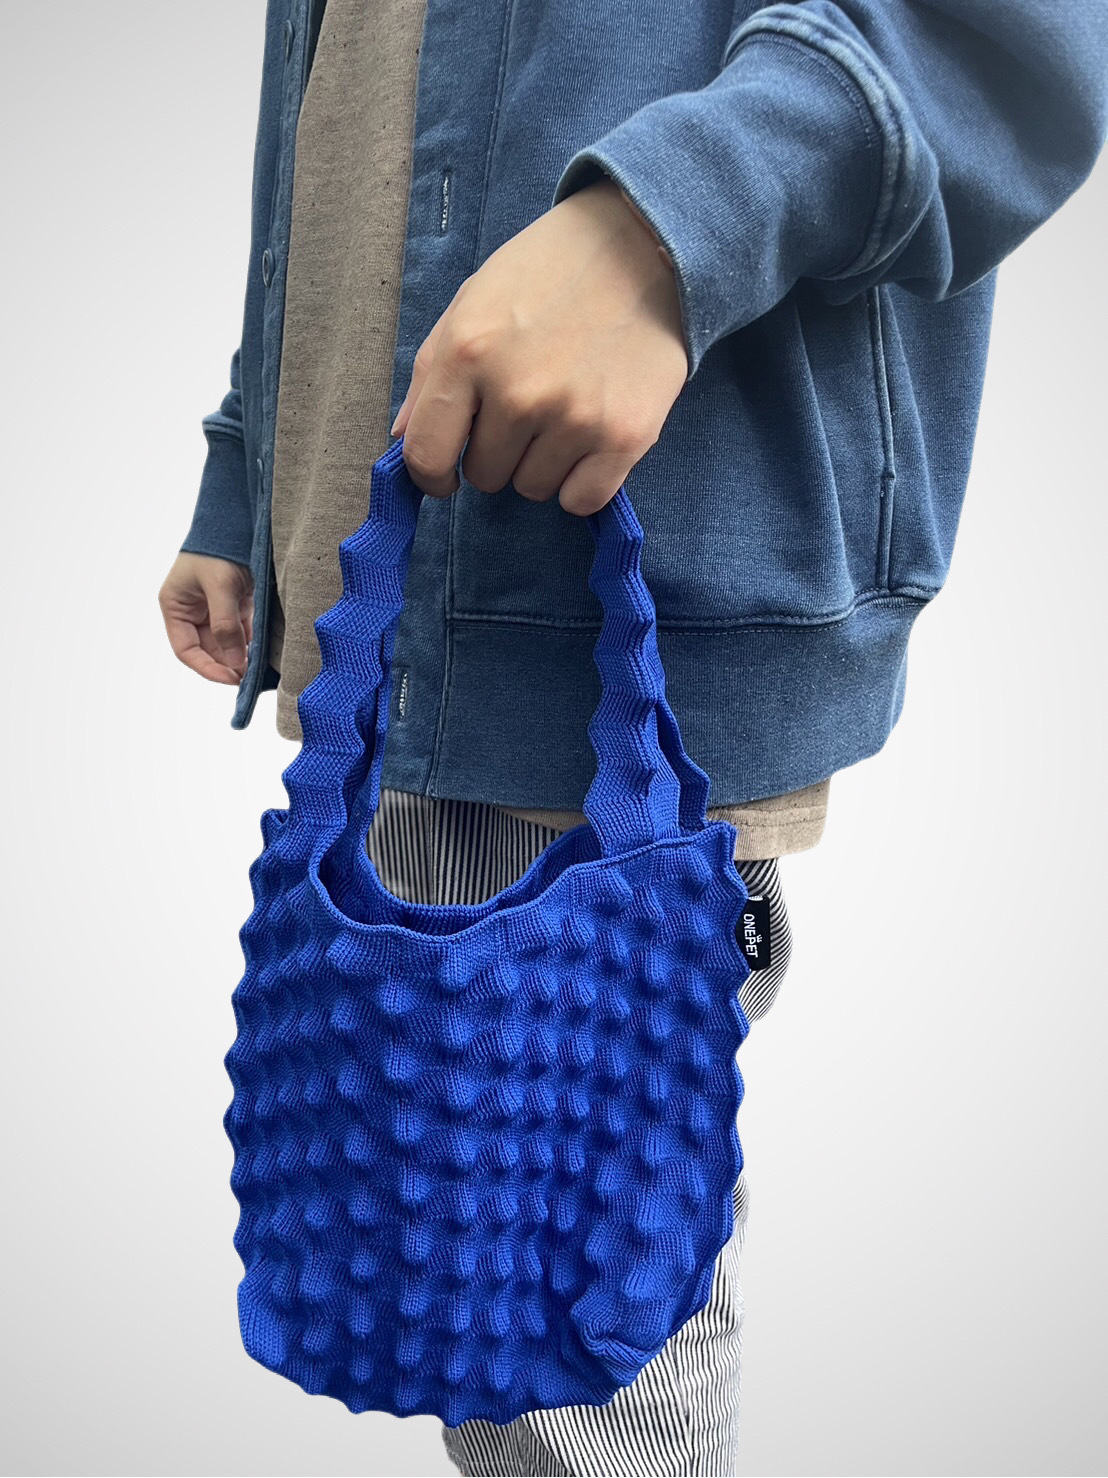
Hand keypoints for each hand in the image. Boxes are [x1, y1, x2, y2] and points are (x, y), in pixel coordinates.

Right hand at [159, 552, 253, 684]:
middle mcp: (191, 610)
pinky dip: (252, 643)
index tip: (232, 678)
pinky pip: (242, 631)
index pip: (186, 650)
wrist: (240, 517)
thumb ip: (225, 625)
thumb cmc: (220, 547)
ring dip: (241, 655)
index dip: (207, 668)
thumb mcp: (221, 585)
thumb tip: (234, 664)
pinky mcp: (235, 603)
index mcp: (175, 606)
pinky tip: (264, 652)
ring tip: (259, 668)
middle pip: (208, 650)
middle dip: (227, 663)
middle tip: (251, 676)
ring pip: (226, 643)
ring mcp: (213, 608)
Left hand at [390, 176, 687, 516]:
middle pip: (485, 477)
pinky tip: (590, 437)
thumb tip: (403, 441)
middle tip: (527, 405)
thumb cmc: (547, 273)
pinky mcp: (625, 437)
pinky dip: (582, 480)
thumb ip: (430, 374)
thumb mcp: (471, 303)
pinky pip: (582, 500)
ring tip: (564, 408)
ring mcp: (573, 418)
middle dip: (497, 451)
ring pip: (533, 488)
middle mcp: (518, 392)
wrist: (642, 245)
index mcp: (467, 353)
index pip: (427, 455)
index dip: (432, 476)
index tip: (445, 475)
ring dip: (542, 462)